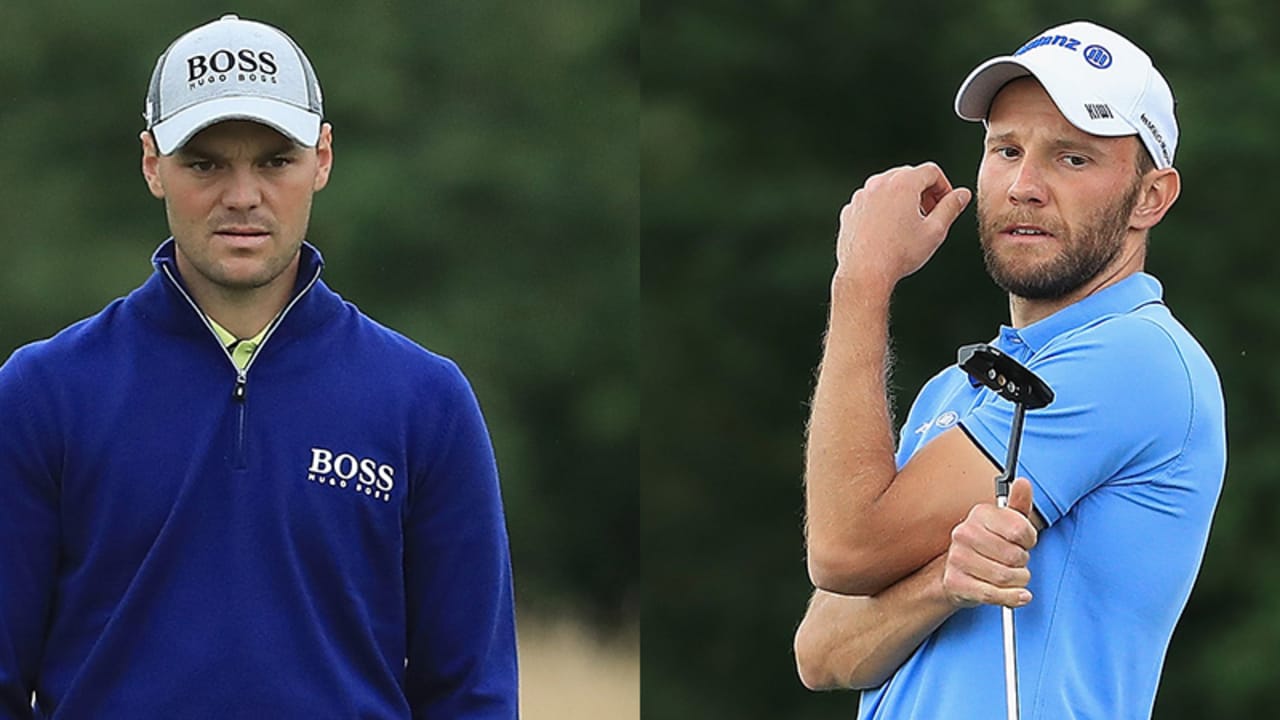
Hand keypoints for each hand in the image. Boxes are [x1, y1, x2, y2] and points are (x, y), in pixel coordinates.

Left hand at [834, 163, 971, 284]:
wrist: (864, 272)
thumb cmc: (899, 254)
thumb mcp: (935, 230)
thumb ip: (951, 207)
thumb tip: (962, 195)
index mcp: (903, 183)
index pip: (931, 171)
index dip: (944, 187)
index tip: (946, 204)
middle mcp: (879, 184)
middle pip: (909, 175)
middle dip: (924, 191)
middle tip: (931, 214)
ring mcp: (861, 196)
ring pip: (888, 187)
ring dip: (903, 199)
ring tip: (910, 224)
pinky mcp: (850, 210)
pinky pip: (871, 201)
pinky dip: (883, 209)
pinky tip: (888, 231)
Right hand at [941, 477, 1037, 608]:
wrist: (958, 571)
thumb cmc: (990, 545)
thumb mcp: (1006, 522)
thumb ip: (1019, 503)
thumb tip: (1023, 482)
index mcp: (979, 514)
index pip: (1019, 530)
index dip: (1029, 540)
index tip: (1023, 543)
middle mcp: (964, 533)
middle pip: (1013, 556)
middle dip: (1022, 563)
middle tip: (1016, 562)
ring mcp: (957, 558)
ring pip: (1005, 577)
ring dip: (1019, 582)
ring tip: (1013, 576)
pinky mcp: (955, 582)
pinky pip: (992, 595)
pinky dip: (1011, 598)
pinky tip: (1018, 595)